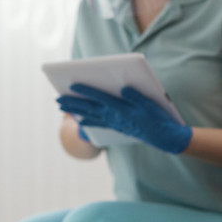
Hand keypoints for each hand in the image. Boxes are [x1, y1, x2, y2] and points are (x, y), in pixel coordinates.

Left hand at [57, 84, 191, 153]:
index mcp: (122, 108)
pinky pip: (99, 124)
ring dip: (76, 110)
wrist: (163, 137)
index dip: (86, 90)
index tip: (72, 84)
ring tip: (62, 106)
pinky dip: (88, 121)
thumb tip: (123, 88)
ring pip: (91, 115)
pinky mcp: (117, 127)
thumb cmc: (158, 117)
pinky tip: (80, 120)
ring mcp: (115, 123)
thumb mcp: (150, 103)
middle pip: (90, 107)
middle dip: (73, 102)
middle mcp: (115, 117)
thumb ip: (136, 95)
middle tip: (57, 99)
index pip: (100, 97)